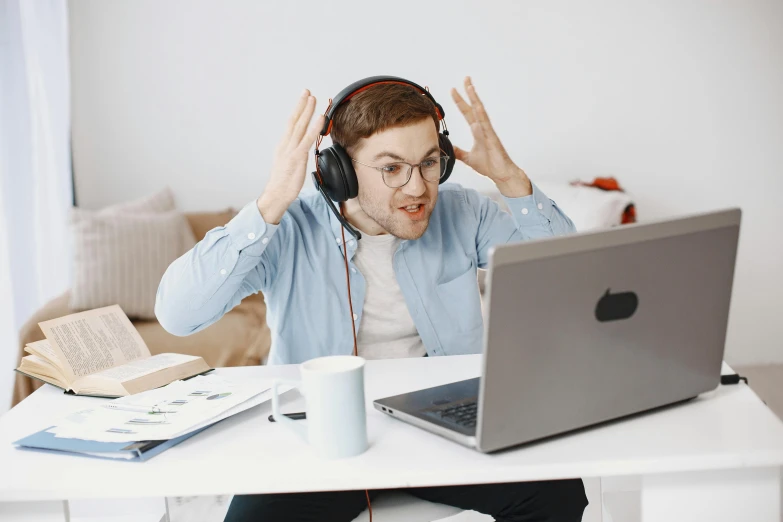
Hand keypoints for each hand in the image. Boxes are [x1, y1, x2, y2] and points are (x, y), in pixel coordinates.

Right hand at [257, 90, 324, 223]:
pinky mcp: (297, 157)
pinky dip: (314, 128)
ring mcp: (291, 150)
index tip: (303, 99)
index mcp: (283, 145)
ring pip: (300, 126)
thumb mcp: (288, 164)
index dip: (298, 110)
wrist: (277, 194)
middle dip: (301, 105)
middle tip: (307, 91)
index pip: (291, 124)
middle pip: (294, 120)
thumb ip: (295, 153)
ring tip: (313, 99)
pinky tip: (320, 119)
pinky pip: (307, 139)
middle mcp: (286, 144)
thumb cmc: (284, 182)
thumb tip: (302, 148)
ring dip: (307, 111)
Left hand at [451, 77, 531, 197]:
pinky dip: (481, 119)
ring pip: (481, 113)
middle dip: (469, 93)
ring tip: (470, 87)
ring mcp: (488, 133)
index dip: (460, 101)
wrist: (500, 175)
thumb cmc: (489, 166)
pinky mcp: (493, 140)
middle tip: (465, 78)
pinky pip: (486, 127)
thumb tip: (450, 148)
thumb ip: (460, 152)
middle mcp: (483, 128)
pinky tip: (477, 110)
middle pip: (474, 107)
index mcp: (477, 131)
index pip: (467, 112)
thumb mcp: (468, 158)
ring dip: (475, 100)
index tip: (453, 90)